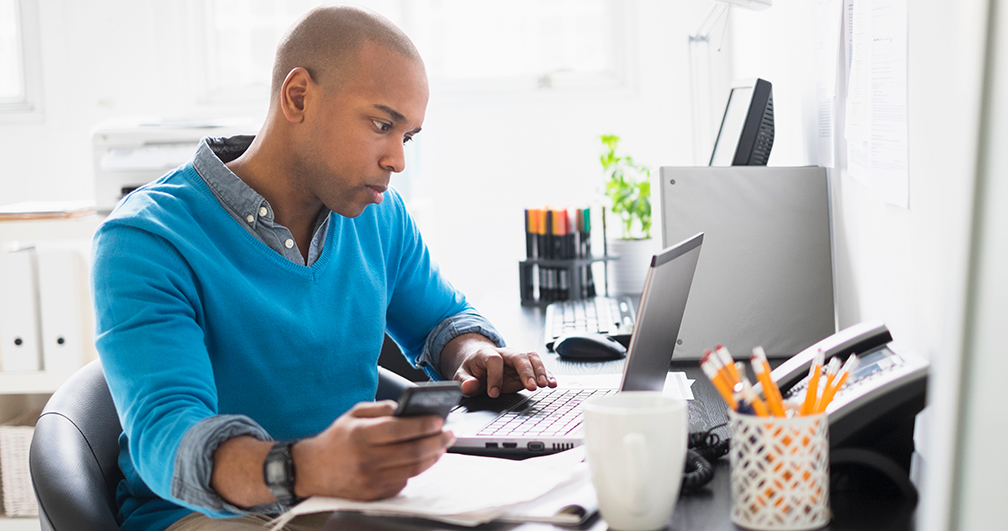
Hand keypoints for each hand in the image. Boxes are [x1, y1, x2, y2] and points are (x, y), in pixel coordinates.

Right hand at [292, 400, 454, 500]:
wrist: (312, 470)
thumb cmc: (336, 439)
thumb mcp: (353, 414)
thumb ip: (380, 408)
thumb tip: (406, 408)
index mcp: (361, 435)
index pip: (400, 429)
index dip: (424, 425)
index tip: (439, 420)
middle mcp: (366, 459)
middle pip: (412, 452)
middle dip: (436, 441)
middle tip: (448, 433)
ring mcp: (370, 480)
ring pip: (413, 469)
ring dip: (433, 457)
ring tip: (441, 446)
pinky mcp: (374, 495)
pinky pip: (403, 482)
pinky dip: (416, 470)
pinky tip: (422, 459)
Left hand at [444, 334, 556, 397]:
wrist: (479, 361)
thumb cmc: (472, 369)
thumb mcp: (462, 375)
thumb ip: (464, 381)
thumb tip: (469, 386)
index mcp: (487, 354)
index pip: (494, 360)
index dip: (494, 377)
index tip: (493, 394)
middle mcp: (505, 354)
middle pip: (518, 356)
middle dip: (526, 371)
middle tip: (531, 386)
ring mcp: (517, 360)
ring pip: (532, 358)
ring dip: (540, 371)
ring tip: (546, 385)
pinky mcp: (526, 367)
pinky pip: (539, 367)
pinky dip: (547, 374)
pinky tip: (552, 383)